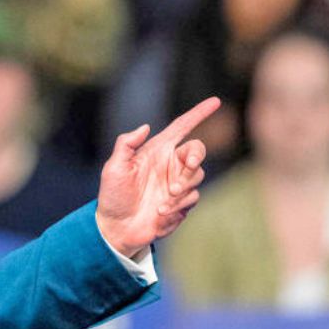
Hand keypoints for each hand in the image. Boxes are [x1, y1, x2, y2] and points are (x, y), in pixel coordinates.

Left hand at [96, 97, 220, 257]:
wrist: (117, 227)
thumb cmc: (113, 195)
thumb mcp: (114, 168)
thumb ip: (126, 145)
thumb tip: (145, 127)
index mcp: (156, 150)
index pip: (182, 127)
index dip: (198, 114)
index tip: (215, 101)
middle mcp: (170, 164)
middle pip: (197, 150)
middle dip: (196, 157)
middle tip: (189, 165)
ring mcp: (178, 183)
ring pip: (198, 175)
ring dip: (182, 187)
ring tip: (161, 202)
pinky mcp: (182, 202)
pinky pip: (192, 197)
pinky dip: (178, 205)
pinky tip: (160, 212)